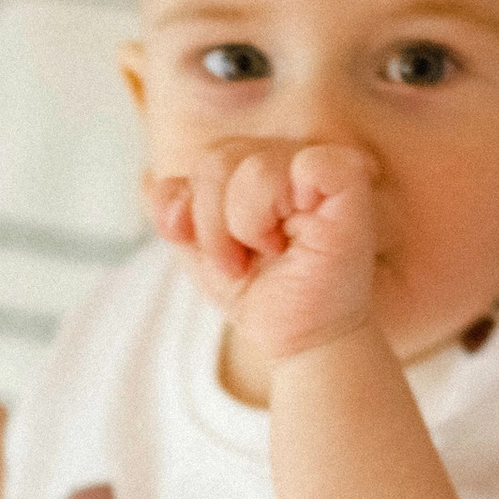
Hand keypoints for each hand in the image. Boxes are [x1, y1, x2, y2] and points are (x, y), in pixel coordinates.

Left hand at [147, 139, 379, 365]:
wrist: (298, 340)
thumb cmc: (260, 293)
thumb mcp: (201, 252)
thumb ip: (175, 212)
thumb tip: (148, 180)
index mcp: (259, 167)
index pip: (207, 160)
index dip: (194, 208)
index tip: (220, 256)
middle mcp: (290, 160)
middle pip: (220, 158)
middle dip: (214, 223)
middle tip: (240, 262)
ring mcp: (320, 169)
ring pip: (254, 165)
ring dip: (245, 225)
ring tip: (267, 254)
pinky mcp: (350, 182)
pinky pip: (305, 164)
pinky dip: (281, 209)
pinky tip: (291, 240)